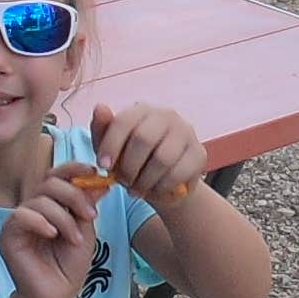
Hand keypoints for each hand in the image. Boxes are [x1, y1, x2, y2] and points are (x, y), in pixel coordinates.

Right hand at [0, 171, 103, 297]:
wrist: (56, 296)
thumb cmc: (69, 266)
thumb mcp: (85, 232)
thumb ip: (87, 207)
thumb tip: (100, 181)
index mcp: (50, 204)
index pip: (57, 176)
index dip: (74, 169)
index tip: (94, 172)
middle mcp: (33, 207)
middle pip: (50, 182)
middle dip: (74, 195)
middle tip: (91, 215)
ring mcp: (19, 220)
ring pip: (39, 199)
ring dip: (64, 217)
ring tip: (75, 239)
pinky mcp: (8, 234)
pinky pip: (21, 215)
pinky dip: (41, 222)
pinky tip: (52, 235)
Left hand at [88, 101, 206, 205]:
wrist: (163, 183)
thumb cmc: (133, 160)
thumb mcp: (112, 148)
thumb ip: (102, 129)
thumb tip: (100, 107)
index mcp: (142, 110)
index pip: (124, 121)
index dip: (111, 145)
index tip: (102, 166)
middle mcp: (167, 115)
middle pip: (143, 139)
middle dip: (128, 166)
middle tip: (122, 182)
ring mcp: (186, 133)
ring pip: (162, 159)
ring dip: (144, 180)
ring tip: (136, 189)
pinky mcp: (199, 154)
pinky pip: (178, 173)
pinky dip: (161, 187)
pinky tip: (154, 190)